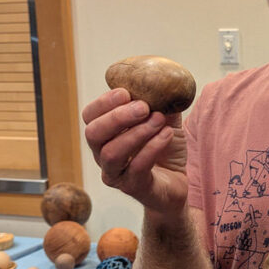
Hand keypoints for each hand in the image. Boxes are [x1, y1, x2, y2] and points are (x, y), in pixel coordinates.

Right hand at [82, 88, 188, 216]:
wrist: (178, 183)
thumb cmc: (165, 151)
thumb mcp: (165, 120)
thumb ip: (161, 102)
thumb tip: (163, 81)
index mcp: (105, 135)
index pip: (90, 116)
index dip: (104, 103)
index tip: (126, 92)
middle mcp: (103, 155)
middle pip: (93, 134)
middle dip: (117, 117)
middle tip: (143, 107)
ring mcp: (116, 174)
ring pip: (111, 153)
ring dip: (137, 132)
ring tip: (159, 121)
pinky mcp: (133, 187)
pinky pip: (136, 167)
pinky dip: (152, 147)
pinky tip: (167, 135)